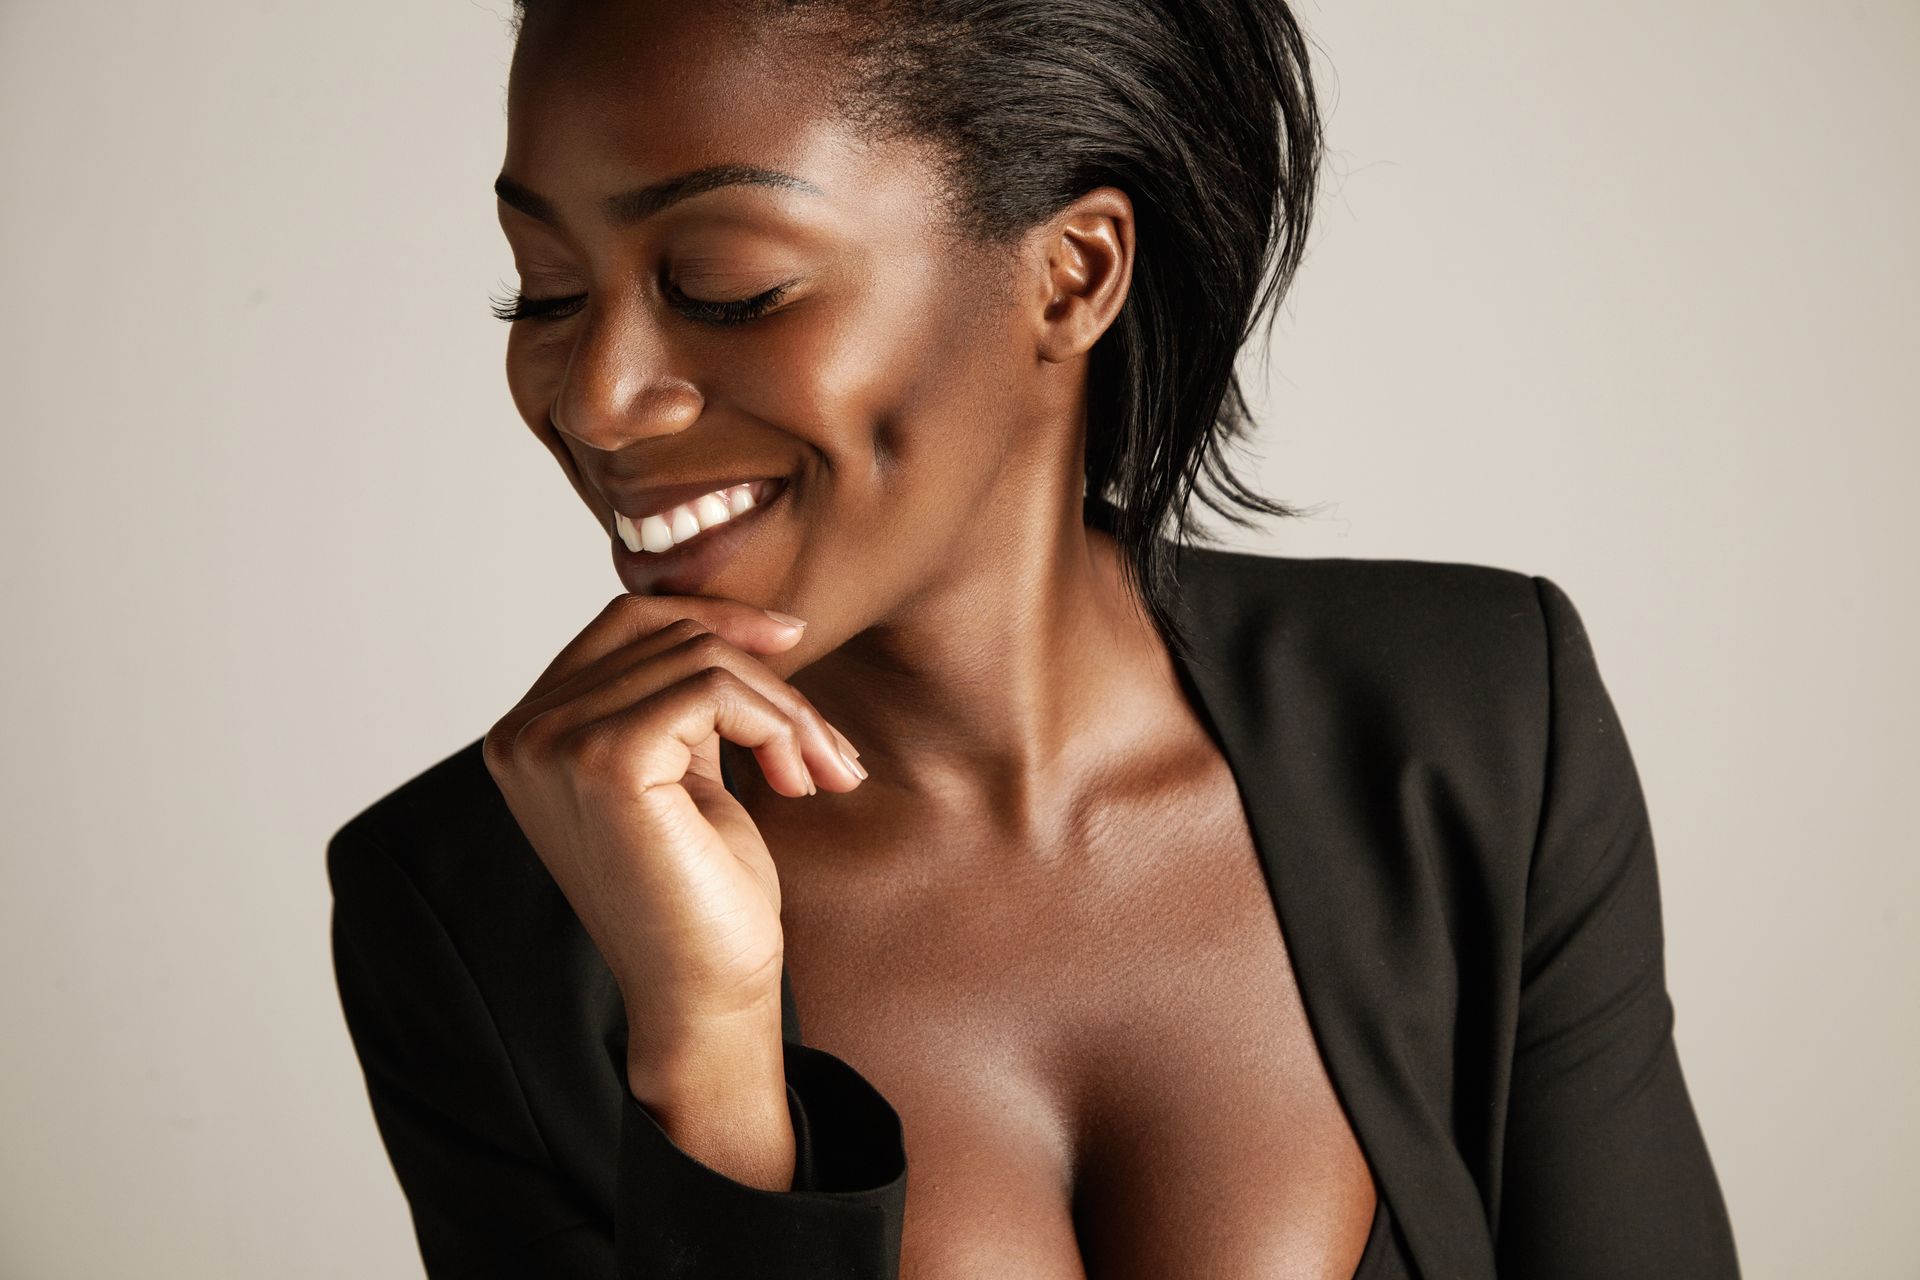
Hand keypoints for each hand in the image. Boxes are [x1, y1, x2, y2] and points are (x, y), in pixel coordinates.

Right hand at [481, 594, 866, 1069]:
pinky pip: (715, 688)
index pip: (624, 622)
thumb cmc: (703, 895)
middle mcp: (523, 734)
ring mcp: (554, 745)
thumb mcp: (683, 771)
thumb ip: (676, 697)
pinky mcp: (605, 761)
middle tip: (824, 748)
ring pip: (703, 659)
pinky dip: (775, 724)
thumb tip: (738, 619)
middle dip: (766, 677)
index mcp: (529, 733)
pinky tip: (794, 781)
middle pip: (667, 632)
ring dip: (786, 711)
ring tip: (818, 773)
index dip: (715, 619)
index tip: (792, 641)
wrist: (707, 997)